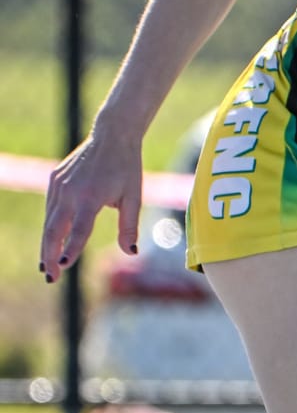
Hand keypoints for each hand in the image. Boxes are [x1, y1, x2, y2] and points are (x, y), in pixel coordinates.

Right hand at [39, 133, 143, 282]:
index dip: (71, 249)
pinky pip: (51, 207)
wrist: (112, 135)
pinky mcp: (55, 179)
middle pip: (54, 230)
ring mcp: (60, 185)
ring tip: (48, 265)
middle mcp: (71, 192)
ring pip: (49, 221)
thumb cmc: (126, 168)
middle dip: (50, 255)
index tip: (65, 266)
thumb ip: (129, 226)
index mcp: (92, 197)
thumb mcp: (134, 196)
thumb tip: (131, 252)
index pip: (79, 229)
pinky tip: (52, 239)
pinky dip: (51, 224)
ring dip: (47, 244)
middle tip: (51, 277)